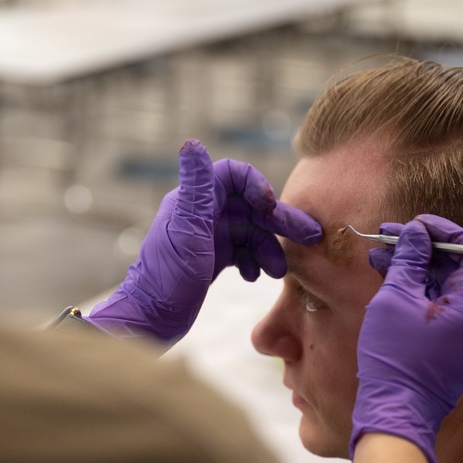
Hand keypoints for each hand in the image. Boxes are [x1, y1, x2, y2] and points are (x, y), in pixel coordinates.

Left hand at [87, 139, 321, 342]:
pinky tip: (255, 277)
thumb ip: (196, 188)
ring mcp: (208, 237)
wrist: (151, 319)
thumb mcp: (187, 230)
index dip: (257, 185)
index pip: (233, 174)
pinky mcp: (212, 259)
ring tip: (279, 272)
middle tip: (310, 236)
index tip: (270, 207)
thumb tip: (191, 143)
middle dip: (279, 220)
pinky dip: (255, 261)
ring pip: (251, 231)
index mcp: (194, 200)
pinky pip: (244, 251)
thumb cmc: (167, 276)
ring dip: (269, 247)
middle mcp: (202, 214)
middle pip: (250, 205)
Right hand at [350, 215, 462, 462]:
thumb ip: (410, 260)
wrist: (394, 412)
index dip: (447, 232)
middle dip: (424, 249)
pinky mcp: (454, 346)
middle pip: (459, 270)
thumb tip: (416, 233)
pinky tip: (388, 276)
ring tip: (380, 255)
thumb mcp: (397, 299)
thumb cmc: (396, 358)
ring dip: (416, 268)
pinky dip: (418, 291)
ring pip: (445, 288)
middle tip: (391, 235)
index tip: (419, 223)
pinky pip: (441, 308)